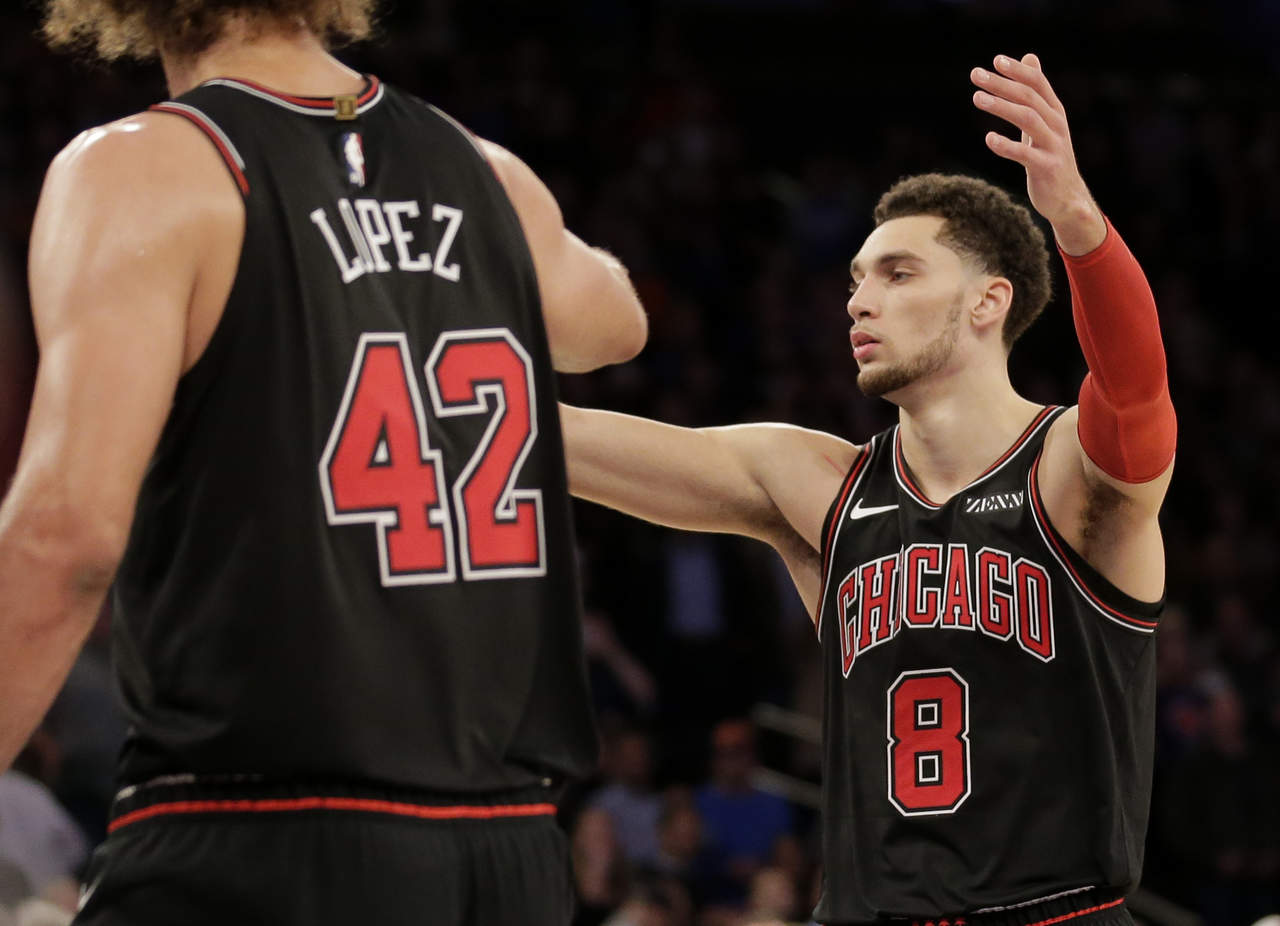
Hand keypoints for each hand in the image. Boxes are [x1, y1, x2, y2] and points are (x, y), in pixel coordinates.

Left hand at [971, 53, 1105, 254]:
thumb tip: (1030, 57)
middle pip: (1029, 97)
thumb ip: (1036, 92)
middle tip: (976, 75)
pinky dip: (1006, 145)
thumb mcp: (1044, 121)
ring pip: (1028, 118)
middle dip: (1002, 84)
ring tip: (977, 98)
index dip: (1018, 70)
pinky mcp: (1046, 168)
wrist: (1068, 198)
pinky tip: (989, 138)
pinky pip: (1025, 154)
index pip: (1037, 83)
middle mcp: (1057, 125)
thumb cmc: (1050, 156)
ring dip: (1001, 106)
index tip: (995, 60)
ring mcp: (1053, 146)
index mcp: (1055, 112)